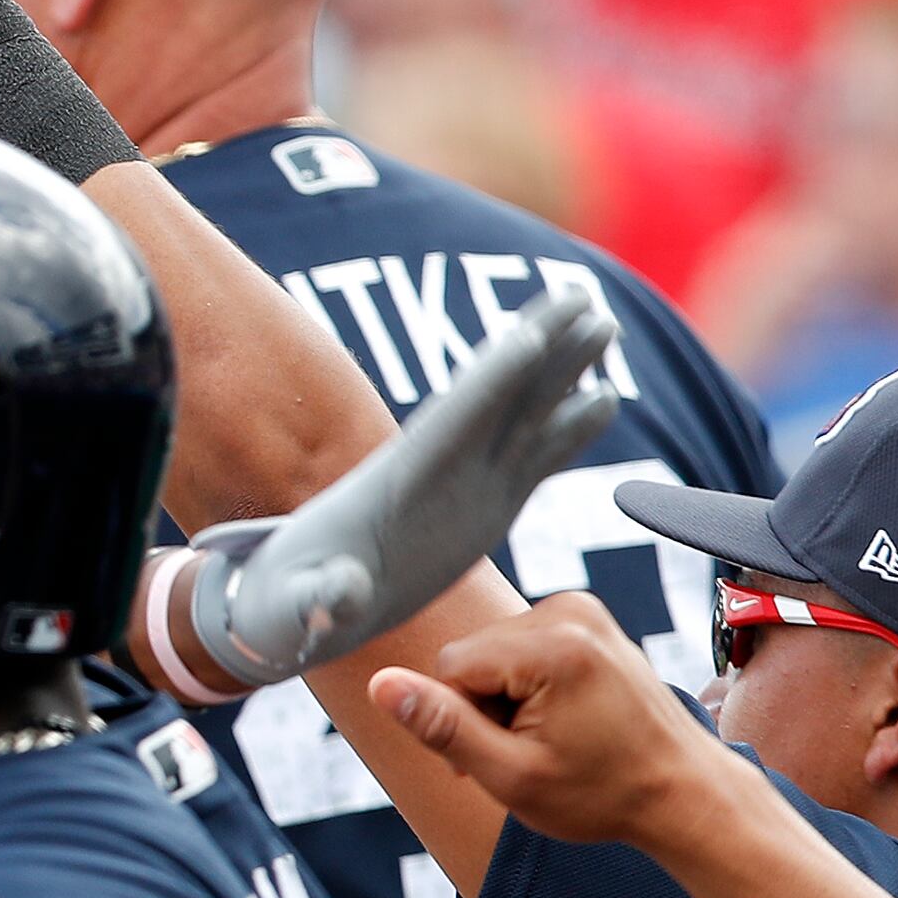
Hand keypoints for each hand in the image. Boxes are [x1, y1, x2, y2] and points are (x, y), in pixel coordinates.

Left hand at [184, 283, 623, 686]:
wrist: (299, 606)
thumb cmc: (291, 604)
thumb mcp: (300, 605)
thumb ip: (323, 597)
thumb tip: (341, 595)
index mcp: (397, 482)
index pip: (449, 421)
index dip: (486, 381)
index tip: (526, 334)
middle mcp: (437, 467)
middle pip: (497, 395)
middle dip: (538, 345)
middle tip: (582, 291)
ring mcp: (466, 480)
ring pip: (525, 413)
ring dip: (564, 370)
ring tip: (605, 321)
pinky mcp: (486, 503)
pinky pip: (536, 457)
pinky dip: (570, 428)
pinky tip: (606, 396)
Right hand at [370, 591, 735, 849]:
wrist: (684, 791)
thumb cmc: (604, 793)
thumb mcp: (511, 774)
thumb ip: (440, 726)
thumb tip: (382, 686)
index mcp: (553, 646)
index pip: (451, 667)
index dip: (464, 720)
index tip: (505, 756)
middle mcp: (570, 612)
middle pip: (472, 654)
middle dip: (485, 706)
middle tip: (530, 752)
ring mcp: (582, 610)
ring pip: (492, 651)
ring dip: (506, 696)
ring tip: (550, 736)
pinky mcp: (587, 618)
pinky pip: (521, 645)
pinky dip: (528, 683)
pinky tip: (562, 717)